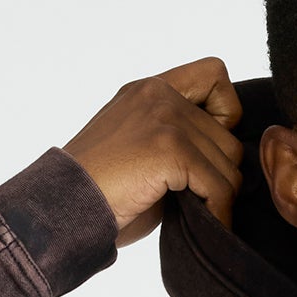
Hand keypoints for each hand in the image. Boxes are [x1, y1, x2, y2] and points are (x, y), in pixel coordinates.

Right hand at [63, 59, 243, 245]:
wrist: (66, 207)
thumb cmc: (103, 190)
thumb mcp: (141, 144)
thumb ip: (178, 134)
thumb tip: (230, 157)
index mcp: (150, 89)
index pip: (215, 74)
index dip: (225, 112)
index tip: (206, 146)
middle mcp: (158, 93)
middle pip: (229, 135)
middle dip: (220, 171)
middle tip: (198, 195)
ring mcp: (163, 118)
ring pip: (229, 163)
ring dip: (220, 195)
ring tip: (195, 209)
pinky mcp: (168, 148)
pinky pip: (219, 186)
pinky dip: (218, 212)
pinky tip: (204, 222)